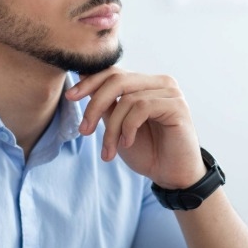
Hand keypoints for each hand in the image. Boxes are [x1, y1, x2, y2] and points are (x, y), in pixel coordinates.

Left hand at [65, 68, 205, 188]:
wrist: (171, 175)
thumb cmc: (147, 151)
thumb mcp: (117, 125)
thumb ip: (105, 104)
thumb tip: (81, 76)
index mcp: (145, 83)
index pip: (113, 72)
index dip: (89, 82)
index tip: (70, 97)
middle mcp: (159, 82)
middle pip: (117, 80)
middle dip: (95, 105)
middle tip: (84, 130)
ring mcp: (170, 92)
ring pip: (127, 99)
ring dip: (112, 128)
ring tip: (109, 150)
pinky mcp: (177, 105)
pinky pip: (142, 107)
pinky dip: (129, 127)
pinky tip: (128, 142)